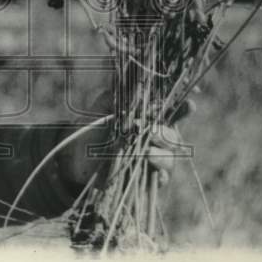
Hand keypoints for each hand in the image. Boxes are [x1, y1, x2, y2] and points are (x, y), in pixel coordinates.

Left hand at [57, 91, 193, 188]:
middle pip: (174, 139)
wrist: (71, 158)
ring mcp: (148, 163)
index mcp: (146, 121)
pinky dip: (159, 176)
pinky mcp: (141, 183)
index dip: (183, 110)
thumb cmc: (88, 128)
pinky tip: (155, 171)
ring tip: (147, 152)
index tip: (190, 105)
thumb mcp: (100, 107)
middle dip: (168, 135)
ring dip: (162, 156)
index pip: (171, 114)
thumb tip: (134, 78)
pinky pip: (159, 182)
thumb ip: (119, 94)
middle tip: (153, 132)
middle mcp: (152, 142)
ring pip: (169, 160)